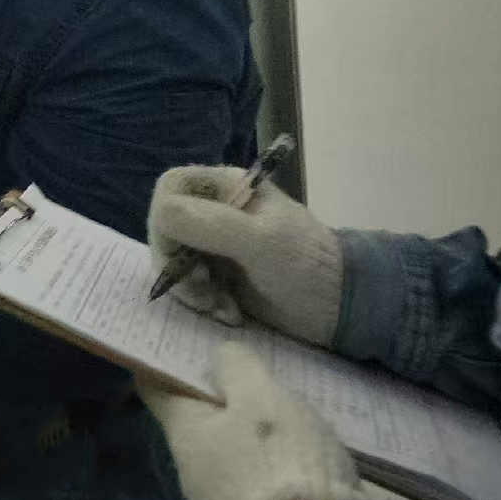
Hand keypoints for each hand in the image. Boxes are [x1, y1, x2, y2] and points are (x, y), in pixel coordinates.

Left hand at [137, 343, 364, 499]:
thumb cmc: (279, 460)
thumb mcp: (260, 396)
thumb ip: (237, 368)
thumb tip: (221, 359)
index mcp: (184, 434)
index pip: (156, 389)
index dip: (164, 363)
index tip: (178, 344)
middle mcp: (190, 473)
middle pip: (195, 423)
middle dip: (217, 400)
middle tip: (246, 374)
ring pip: (224, 457)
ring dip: (245, 437)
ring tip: (282, 417)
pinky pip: (249, 487)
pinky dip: (265, 469)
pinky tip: (296, 461)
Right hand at [148, 166, 343, 344]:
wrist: (340, 307)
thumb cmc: (306, 264)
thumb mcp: (260, 241)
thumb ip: (210, 224)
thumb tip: (160, 215)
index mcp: (226, 186)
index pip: (169, 188)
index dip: (164, 222)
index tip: (178, 256)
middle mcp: (215, 210)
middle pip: (165, 227)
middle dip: (176, 264)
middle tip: (201, 292)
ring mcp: (216, 244)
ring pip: (173, 260)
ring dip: (190, 290)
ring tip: (220, 307)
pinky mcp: (219, 275)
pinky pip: (189, 285)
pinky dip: (203, 302)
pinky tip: (229, 313)